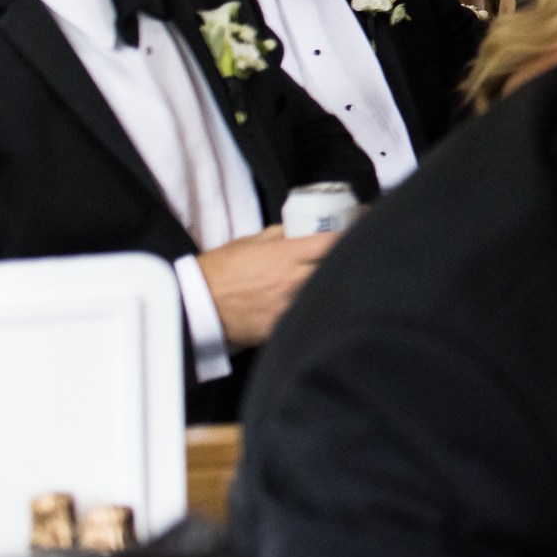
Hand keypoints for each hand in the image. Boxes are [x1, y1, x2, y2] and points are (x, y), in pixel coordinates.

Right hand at [198, 226, 339, 347]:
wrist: (195, 305)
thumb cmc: (220, 270)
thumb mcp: (250, 242)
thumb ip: (281, 235)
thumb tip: (303, 230)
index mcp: (287, 255)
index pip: (334, 242)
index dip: (353, 232)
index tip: (360, 228)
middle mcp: (293, 280)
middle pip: (337, 268)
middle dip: (347, 260)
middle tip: (353, 255)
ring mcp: (290, 306)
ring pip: (326, 293)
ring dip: (333, 285)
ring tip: (337, 280)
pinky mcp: (282, 328)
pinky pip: (308, 316)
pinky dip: (315, 309)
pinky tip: (317, 306)